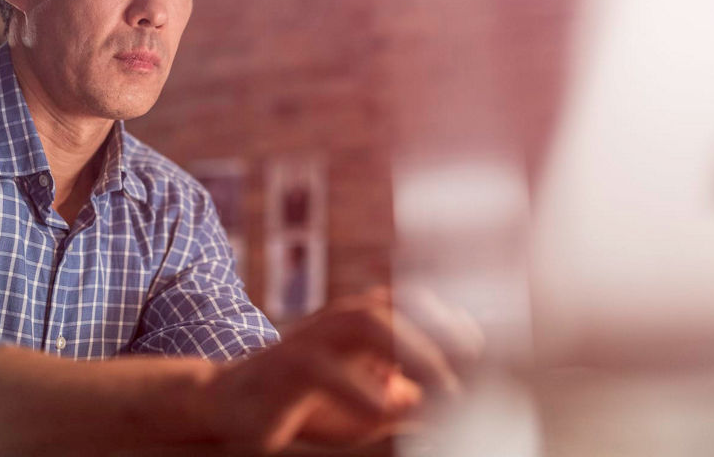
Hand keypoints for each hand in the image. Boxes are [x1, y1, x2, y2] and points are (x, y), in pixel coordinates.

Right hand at [198, 288, 481, 452]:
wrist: (230, 407)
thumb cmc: (308, 405)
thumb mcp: (365, 407)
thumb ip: (404, 400)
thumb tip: (447, 405)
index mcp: (362, 322)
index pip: (414, 304)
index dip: (452, 320)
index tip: (484, 347)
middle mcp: (339, 320)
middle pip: (396, 304)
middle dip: (437, 329)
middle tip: (474, 362)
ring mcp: (311, 338)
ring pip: (363, 321)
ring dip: (409, 348)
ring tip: (442, 383)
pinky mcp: (286, 367)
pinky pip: (324, 370)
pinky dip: (359, 389)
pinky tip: (385, 409)